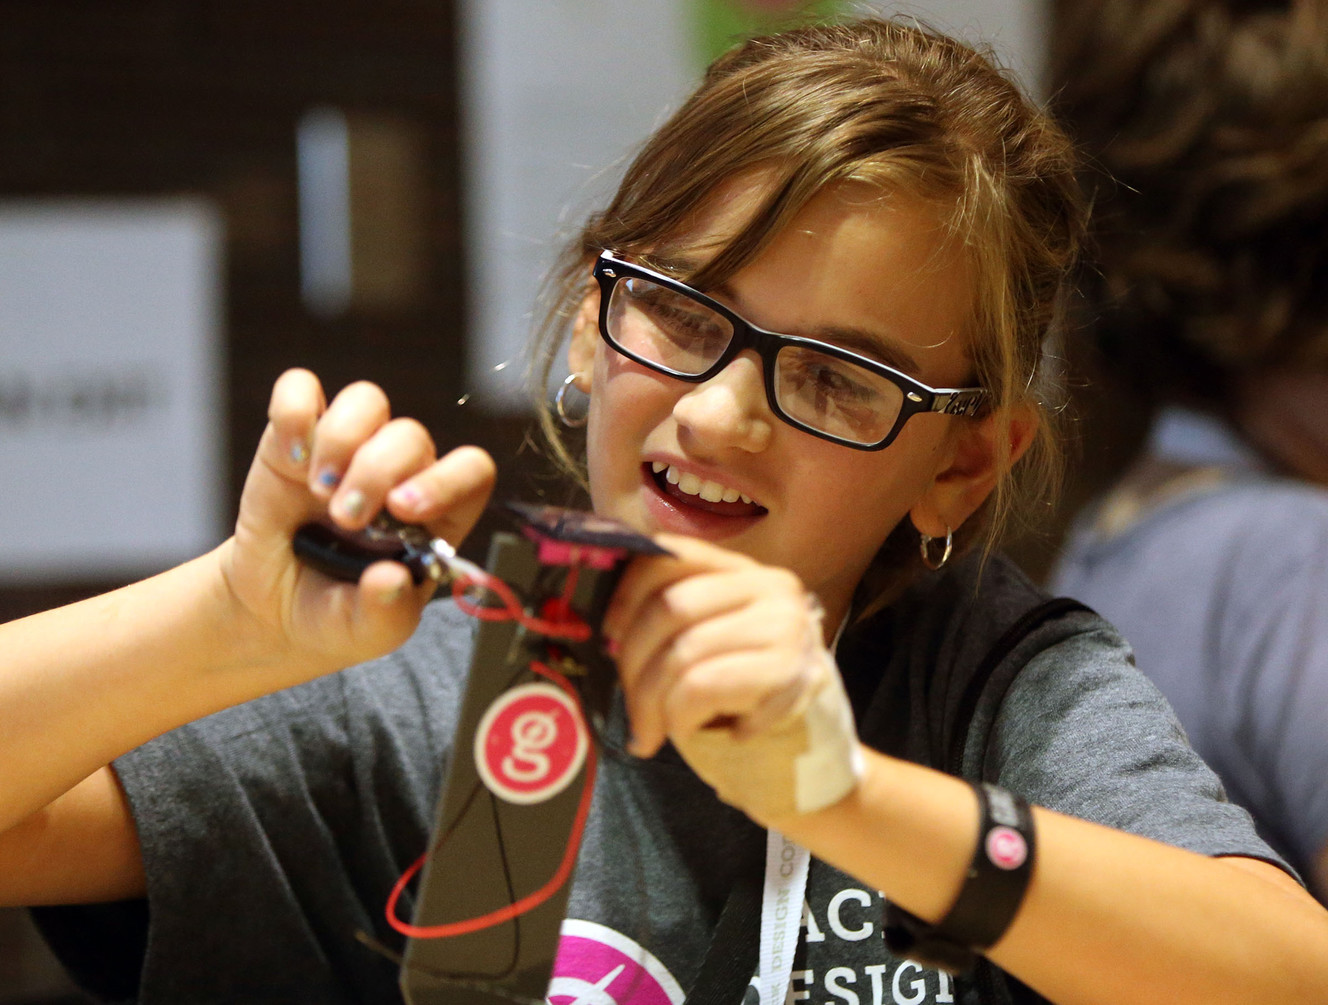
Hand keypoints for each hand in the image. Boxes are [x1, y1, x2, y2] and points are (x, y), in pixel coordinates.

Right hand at [221, 369, 495, 676]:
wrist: (272, 613)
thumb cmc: (338, 615)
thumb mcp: (370, 631)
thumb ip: (388, 610)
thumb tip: (392, 577)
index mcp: (438, 514)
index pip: (471, 470)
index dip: (447, 478)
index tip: (404, 508)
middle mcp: (401, 472)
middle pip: (411, 434)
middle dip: (376, 472)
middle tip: (346, 518)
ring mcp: (350, 448)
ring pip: (367, 400)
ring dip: (341, 439)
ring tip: (318, 489)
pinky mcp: (297, 437)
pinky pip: (301, 389)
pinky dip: (294, 411)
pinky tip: (290, 457)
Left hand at [602, 534, 861, 824]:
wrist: (809, 744)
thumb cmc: (743, 691)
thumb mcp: (712, 640)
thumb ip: (674, 618)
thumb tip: (607, 629)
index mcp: (743, 570)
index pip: (672, 554)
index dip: (628, 592)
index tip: (610, 634)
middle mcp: (771, 587)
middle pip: (672, 606)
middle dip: (633, 663)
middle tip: (627, 706)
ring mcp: (786, 627)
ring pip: (684, 652)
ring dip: (652, 703)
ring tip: (650, 731)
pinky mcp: (789, 671)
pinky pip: (703, 687)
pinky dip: (681, 717)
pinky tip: (689, 732)